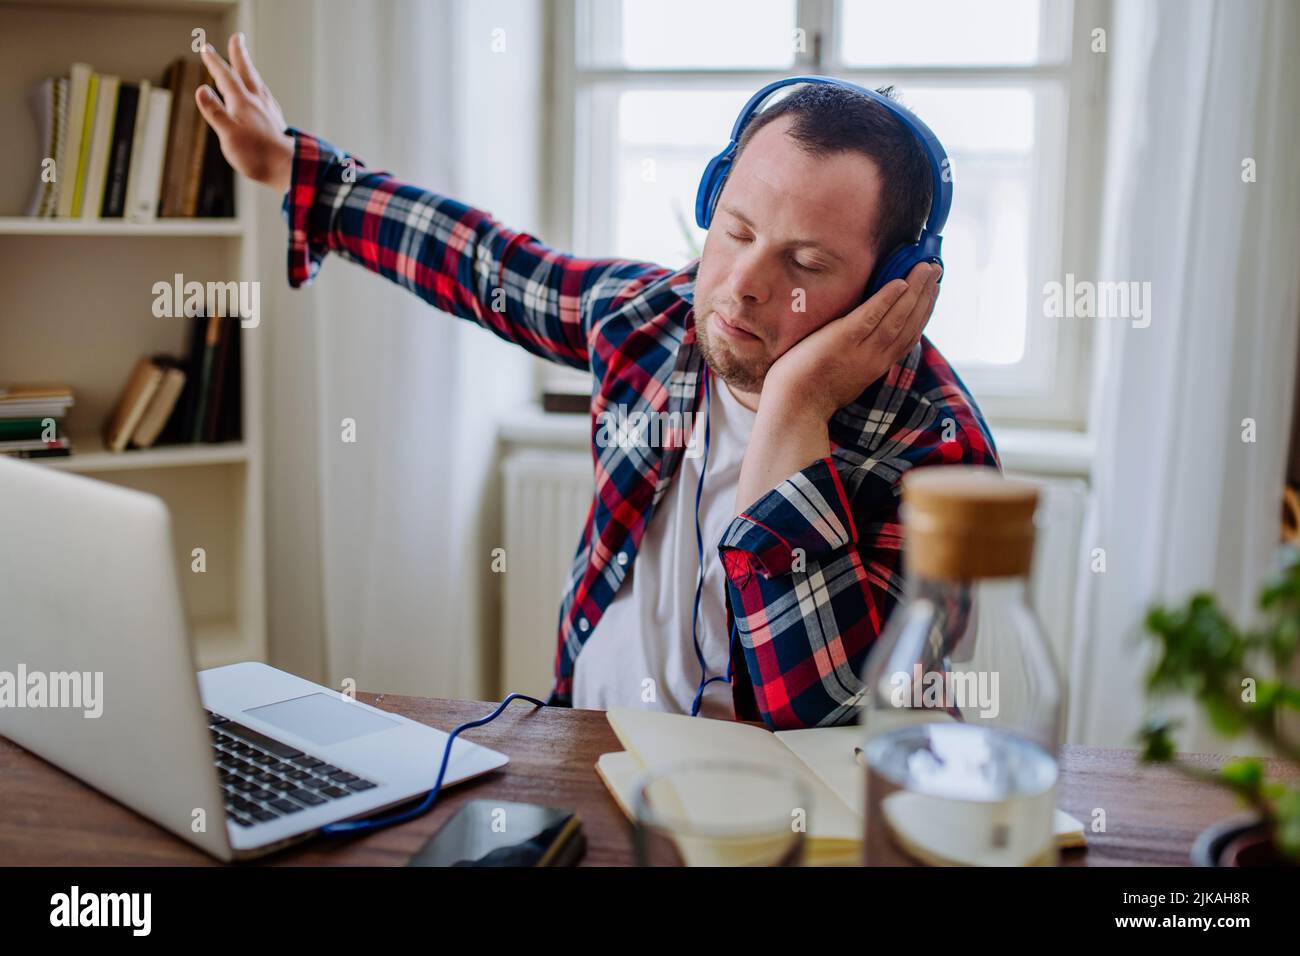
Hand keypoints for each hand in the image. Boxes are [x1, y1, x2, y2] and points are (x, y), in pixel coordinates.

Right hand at [195, 33, 293, 192]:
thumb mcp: (229, 135)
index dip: (215, 63)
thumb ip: (215, 112)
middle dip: (239, 54)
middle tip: (237, 37)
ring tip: (247, 61)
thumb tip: (200, 89)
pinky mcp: (276, 121)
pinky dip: (260, 88)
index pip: (225, 78)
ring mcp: (269, 111)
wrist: (289, 168)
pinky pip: (266, 96)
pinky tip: (262, 93)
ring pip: (258, 83)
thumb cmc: (257, 156)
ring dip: (250, 69)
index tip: (206, 49)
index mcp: (242, 103)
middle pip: (247, 73)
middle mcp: (258, 102)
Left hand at [761, 261, 940, 423]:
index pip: (909, 335)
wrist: (794, 407)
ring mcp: (861, 350)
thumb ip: (859, 357)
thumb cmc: (811, 391)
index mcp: (877, 366)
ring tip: (926, 268)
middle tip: (936, 270)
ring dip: (915, 291)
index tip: (934, 291)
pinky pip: (870, 317)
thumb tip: (864, 336)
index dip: (924, 312)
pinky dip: (887, 299)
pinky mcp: (842, 340)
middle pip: (909, 323)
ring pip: (897, 318)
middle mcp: (876, 359)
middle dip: (926, 295)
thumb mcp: (846, 376)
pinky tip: (899, 283)